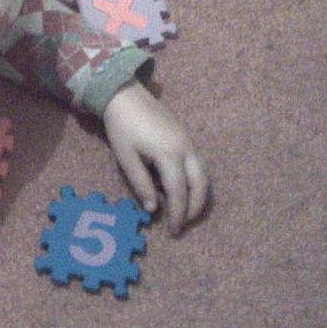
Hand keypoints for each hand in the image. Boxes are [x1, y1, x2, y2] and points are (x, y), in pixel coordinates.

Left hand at [103, 83, 209, 234]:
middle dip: (195, 208)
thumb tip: (153, 209)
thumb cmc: (122, 127)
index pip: (179, 192)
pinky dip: (195, 181)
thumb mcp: (127, 158)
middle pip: (200, 185)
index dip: (178, 214)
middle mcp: (186, 149)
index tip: (173, 231)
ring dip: (198, 195)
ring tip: (186, 211)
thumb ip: (141, 184)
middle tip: (184, 225)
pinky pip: (198, 164)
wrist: (127, 96)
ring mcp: (189, 141)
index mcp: (169, 154)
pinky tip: (181, 188)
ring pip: (204, 174)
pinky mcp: (187, 136)